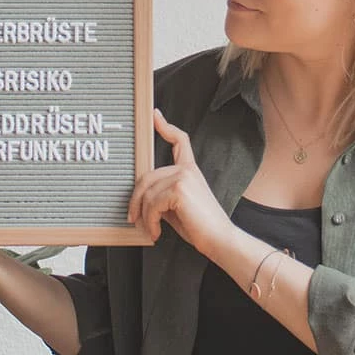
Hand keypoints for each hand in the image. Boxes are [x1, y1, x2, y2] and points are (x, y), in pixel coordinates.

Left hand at [128, 109, 235, 256]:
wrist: (220, 239)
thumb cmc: (201, 227)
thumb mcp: (178, 207)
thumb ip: (163, 195)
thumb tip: (141, 199)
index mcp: (190, 170)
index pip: (180, 141)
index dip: (166, 126)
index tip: (155, 115)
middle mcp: (187, 170)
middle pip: (147, 176)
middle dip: (136, 199)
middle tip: (133, 218)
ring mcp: (183, 177)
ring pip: (147, 192)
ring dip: (144, 216)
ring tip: (151, 230)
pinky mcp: (179, 189)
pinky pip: (152, 203)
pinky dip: (150, 221)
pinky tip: (156, 232)